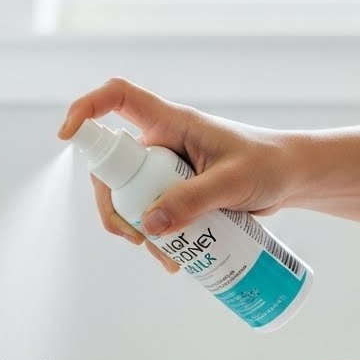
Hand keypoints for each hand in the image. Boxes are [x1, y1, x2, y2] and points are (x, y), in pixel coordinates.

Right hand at [58, 77, 301, 273]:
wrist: (292, 178)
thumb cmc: (269, 165)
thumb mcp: (233, 183)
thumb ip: (194, 200)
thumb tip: (149, 224)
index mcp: (172, 122)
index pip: (118, 98)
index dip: (87, 109)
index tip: (67, 136)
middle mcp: (161, 142)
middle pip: (113, 166)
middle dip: (113, 205)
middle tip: (135, 238)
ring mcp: (166, 169)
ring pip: (129, 196)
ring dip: (136, 229)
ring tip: (166, 259)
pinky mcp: (175, 193)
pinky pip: (150, 214)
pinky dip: (155, 239)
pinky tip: (175, 261)